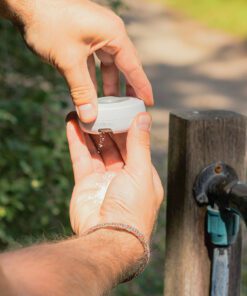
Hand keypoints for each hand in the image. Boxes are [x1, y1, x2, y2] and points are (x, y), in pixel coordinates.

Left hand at [3, 0, 152, 121]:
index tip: (148, 103)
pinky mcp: (83, 36)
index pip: (133, 66)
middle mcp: (108, 33)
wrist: (25, 2)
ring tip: (110, 105)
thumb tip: (89, 116)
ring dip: (107, 84)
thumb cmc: (49, 23)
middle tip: (130, 108)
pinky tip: (91, 92)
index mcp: (113, 34)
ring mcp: (95, 33)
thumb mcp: (69, 62)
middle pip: (123, 65)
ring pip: (107, 65)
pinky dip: (93, 77)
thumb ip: (81, 91)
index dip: (141, 87)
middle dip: (125, 88)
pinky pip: (93, 61)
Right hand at [66, 112, 162, 240]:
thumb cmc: (132, 208)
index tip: (121, 109)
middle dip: (107, 127)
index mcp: (142, 175)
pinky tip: (72, 124)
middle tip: (100, 108)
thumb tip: (144, 118)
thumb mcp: (141, 172)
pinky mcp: (86, 184)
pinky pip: (81, 158)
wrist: (108, 237)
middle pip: (114, 146)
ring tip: (83, 112)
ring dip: (90, 132)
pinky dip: (76, 141)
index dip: (127, 127)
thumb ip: (140, 144)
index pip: (135, 145)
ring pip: (96, 150)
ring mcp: (104, 180)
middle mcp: (123, 176)